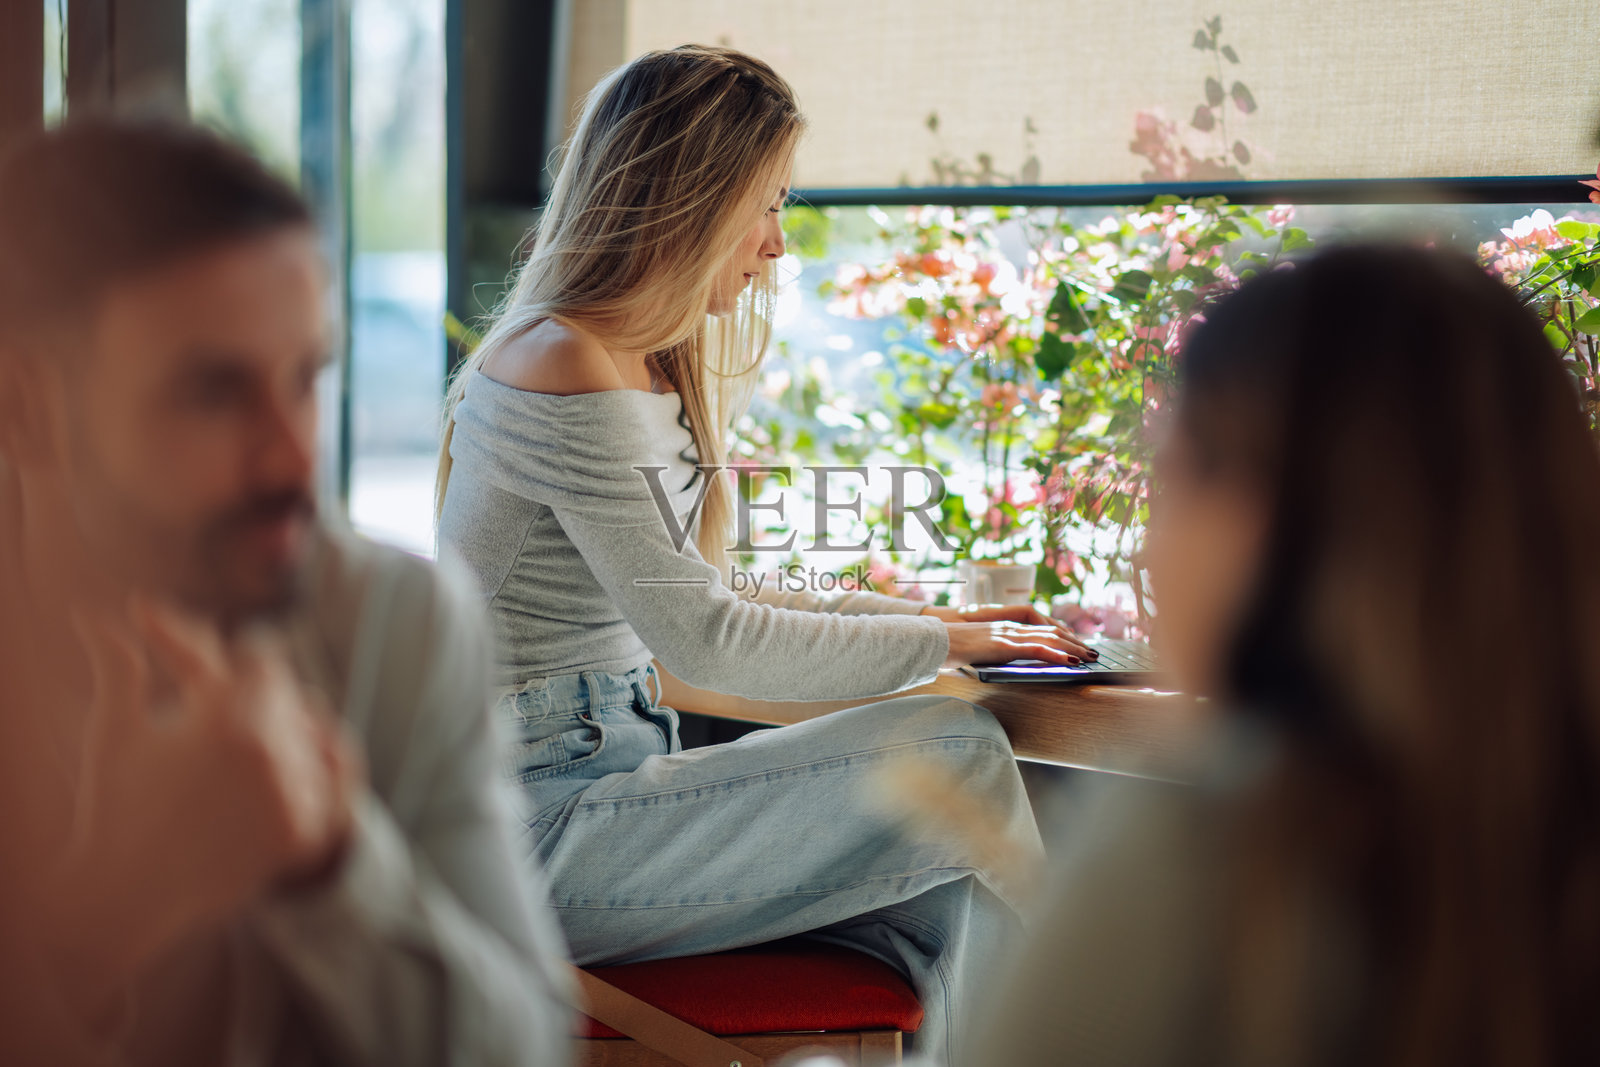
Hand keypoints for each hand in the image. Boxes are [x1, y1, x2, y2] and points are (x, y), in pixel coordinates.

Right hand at [37, 597, 361, 1017]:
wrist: (123, 899)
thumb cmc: (113, 805)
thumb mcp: (118, 729)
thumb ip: (122, 664)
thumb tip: (108, 611)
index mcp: (224, 719)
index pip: (264, 658)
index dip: (246, 658)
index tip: (232, 663)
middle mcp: (269, 755)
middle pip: (292, 696)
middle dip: (262, 697)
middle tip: (235, 705)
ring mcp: (292, 797)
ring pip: (315, 733)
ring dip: (292, 730)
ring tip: (252, 745)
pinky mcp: (305, 835)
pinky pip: (335, 778)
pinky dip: (320, 767)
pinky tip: (290, 768)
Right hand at [924, 603, 1097, 664]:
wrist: (930, 640)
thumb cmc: (947, 648)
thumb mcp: (975, 652)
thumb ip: (990, 656)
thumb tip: (996, 666)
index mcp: (1003, 629)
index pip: (1041, 630)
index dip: (1062, 637)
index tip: (1077, 646)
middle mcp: (1009, 628)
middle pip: (1051, 632)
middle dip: (1074, 642)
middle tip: (1093, 652)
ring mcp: (1007, 635)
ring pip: (1049, 639)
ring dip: (1072, 648)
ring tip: (1090, 657)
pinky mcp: (1003, 646)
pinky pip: (1035, 649)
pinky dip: (1055, 655)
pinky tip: (1069, 661)